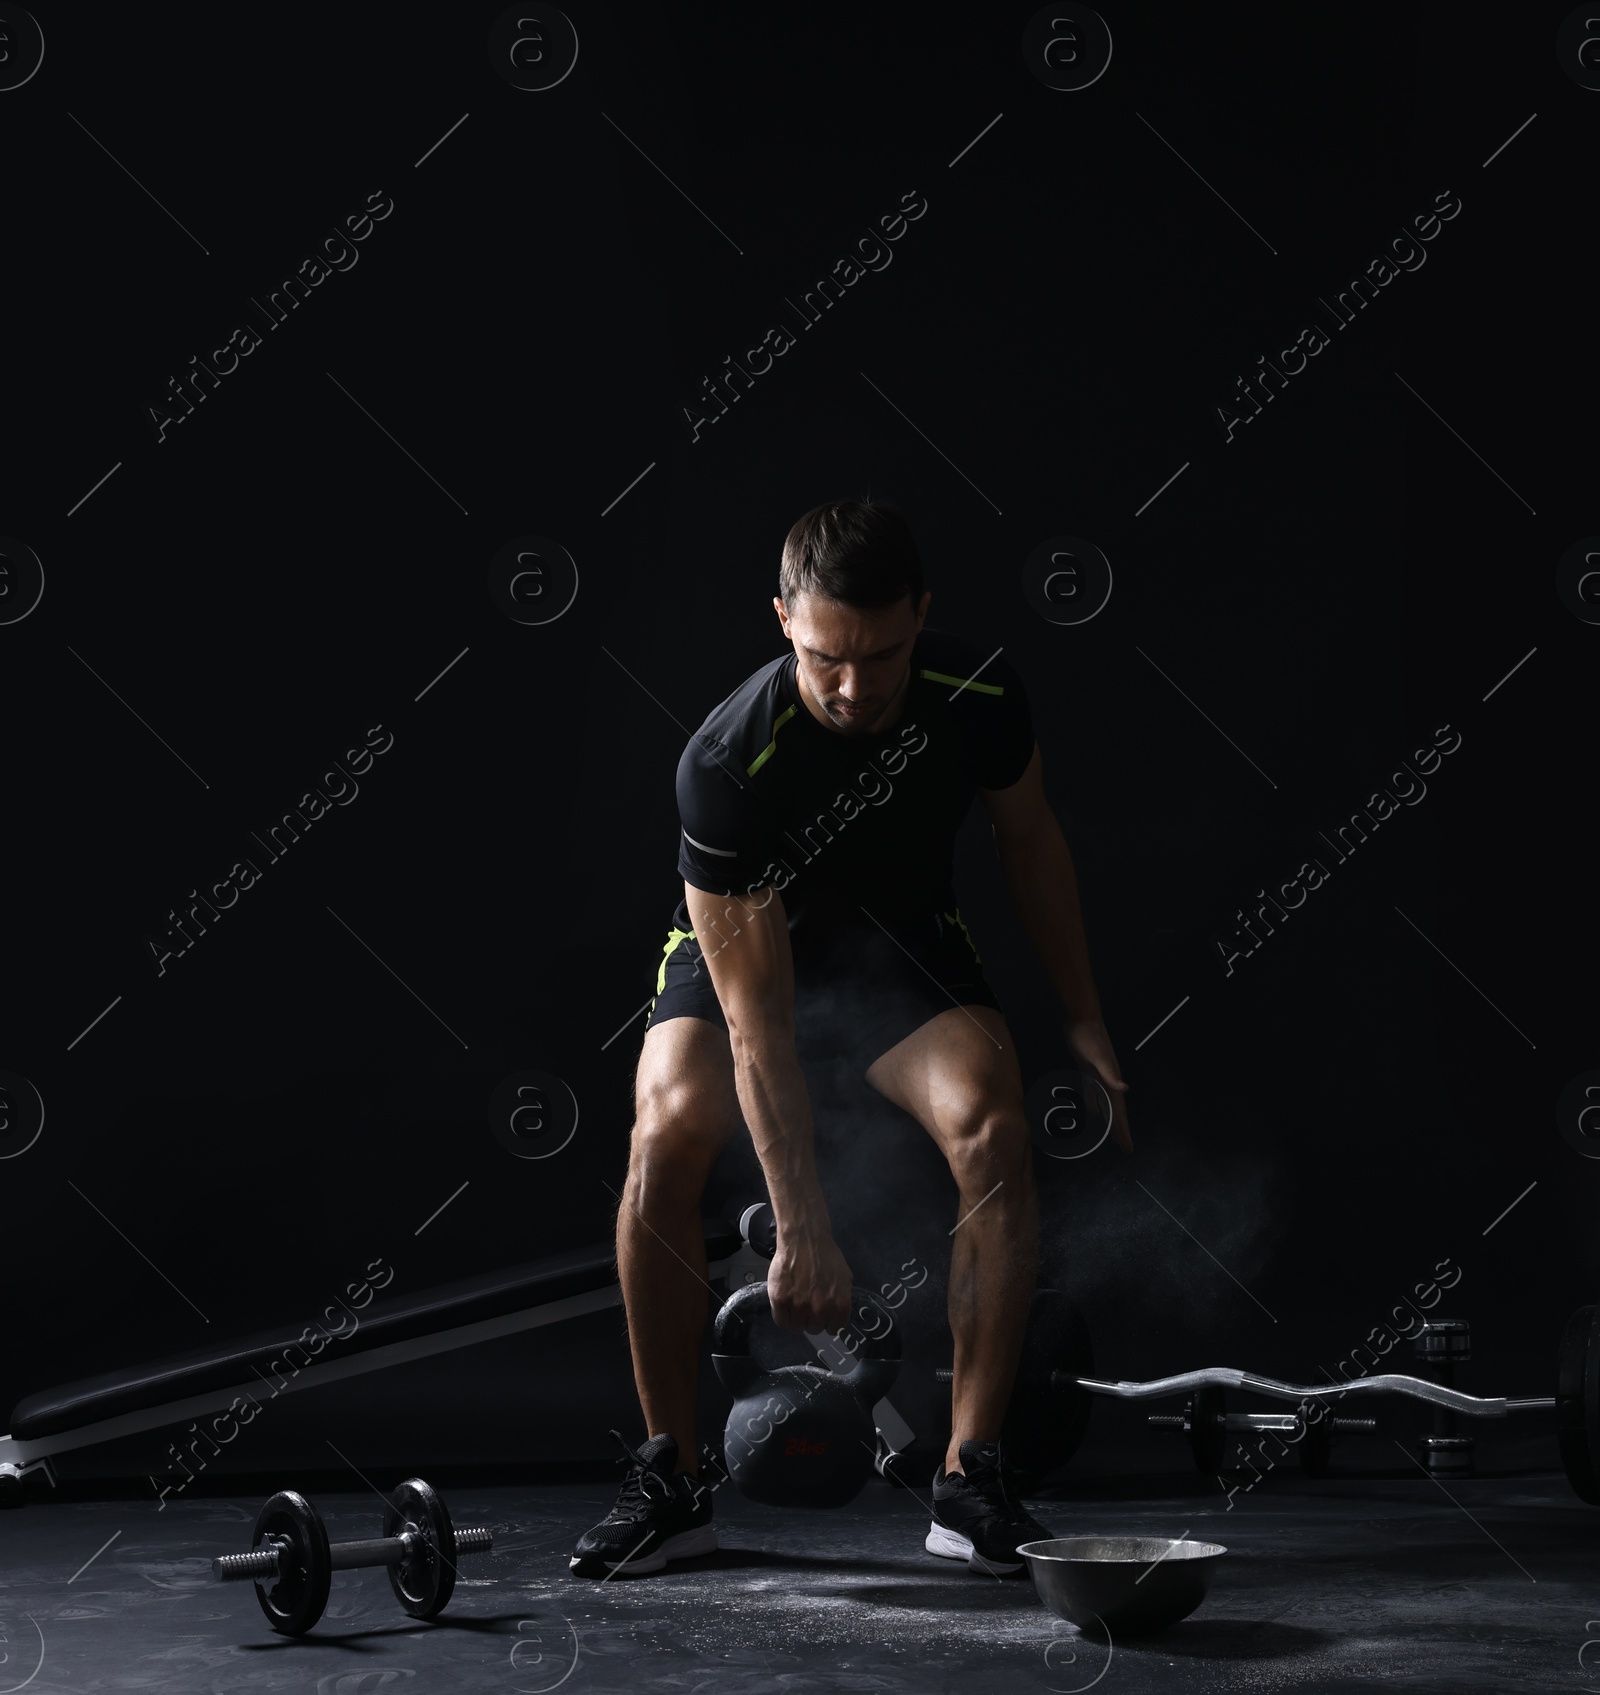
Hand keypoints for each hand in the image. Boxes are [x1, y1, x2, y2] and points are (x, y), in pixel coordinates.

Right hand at [768, 1228, 852, 1332]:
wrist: (804, 1239)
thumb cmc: (825, 1255)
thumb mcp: (844, 1277)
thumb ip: (842, 1298)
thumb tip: (836, 1314)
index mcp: (839, 1304)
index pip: (833, 1328)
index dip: (826, 1321)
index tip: (821, 1314)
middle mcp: (820, 1309)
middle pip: (813, 1329)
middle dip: (810, 1319)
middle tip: (806, 1304)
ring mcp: (799, 1306)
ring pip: (796, 1327)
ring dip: (796, 1318)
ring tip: (794, 1304)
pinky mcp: (780, 1301)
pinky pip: (781, 1321)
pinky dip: (782, 1316)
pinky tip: (784, 1305)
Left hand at [1066, 1016, 1131, 1152]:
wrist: (1081, 1017)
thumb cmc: (1088, 1036)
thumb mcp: (1098, 1056)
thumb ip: (1109, 1073)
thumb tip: (1125, 1089)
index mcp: (1112, 1080)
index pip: (1120, 1110)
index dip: (1123, 1130)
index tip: (1128, 1147)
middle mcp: (1108, 1080)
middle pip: (1115, 1110)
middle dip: (1120, 1130)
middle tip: (1124, 1149)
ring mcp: (1099, 1074)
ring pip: (1105, 1103)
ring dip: (1109, 1119)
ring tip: (1110, 1135)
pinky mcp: (1087, 1068)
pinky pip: (1093, 1092)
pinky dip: (1094, 1103)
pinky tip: (1092, 1111)